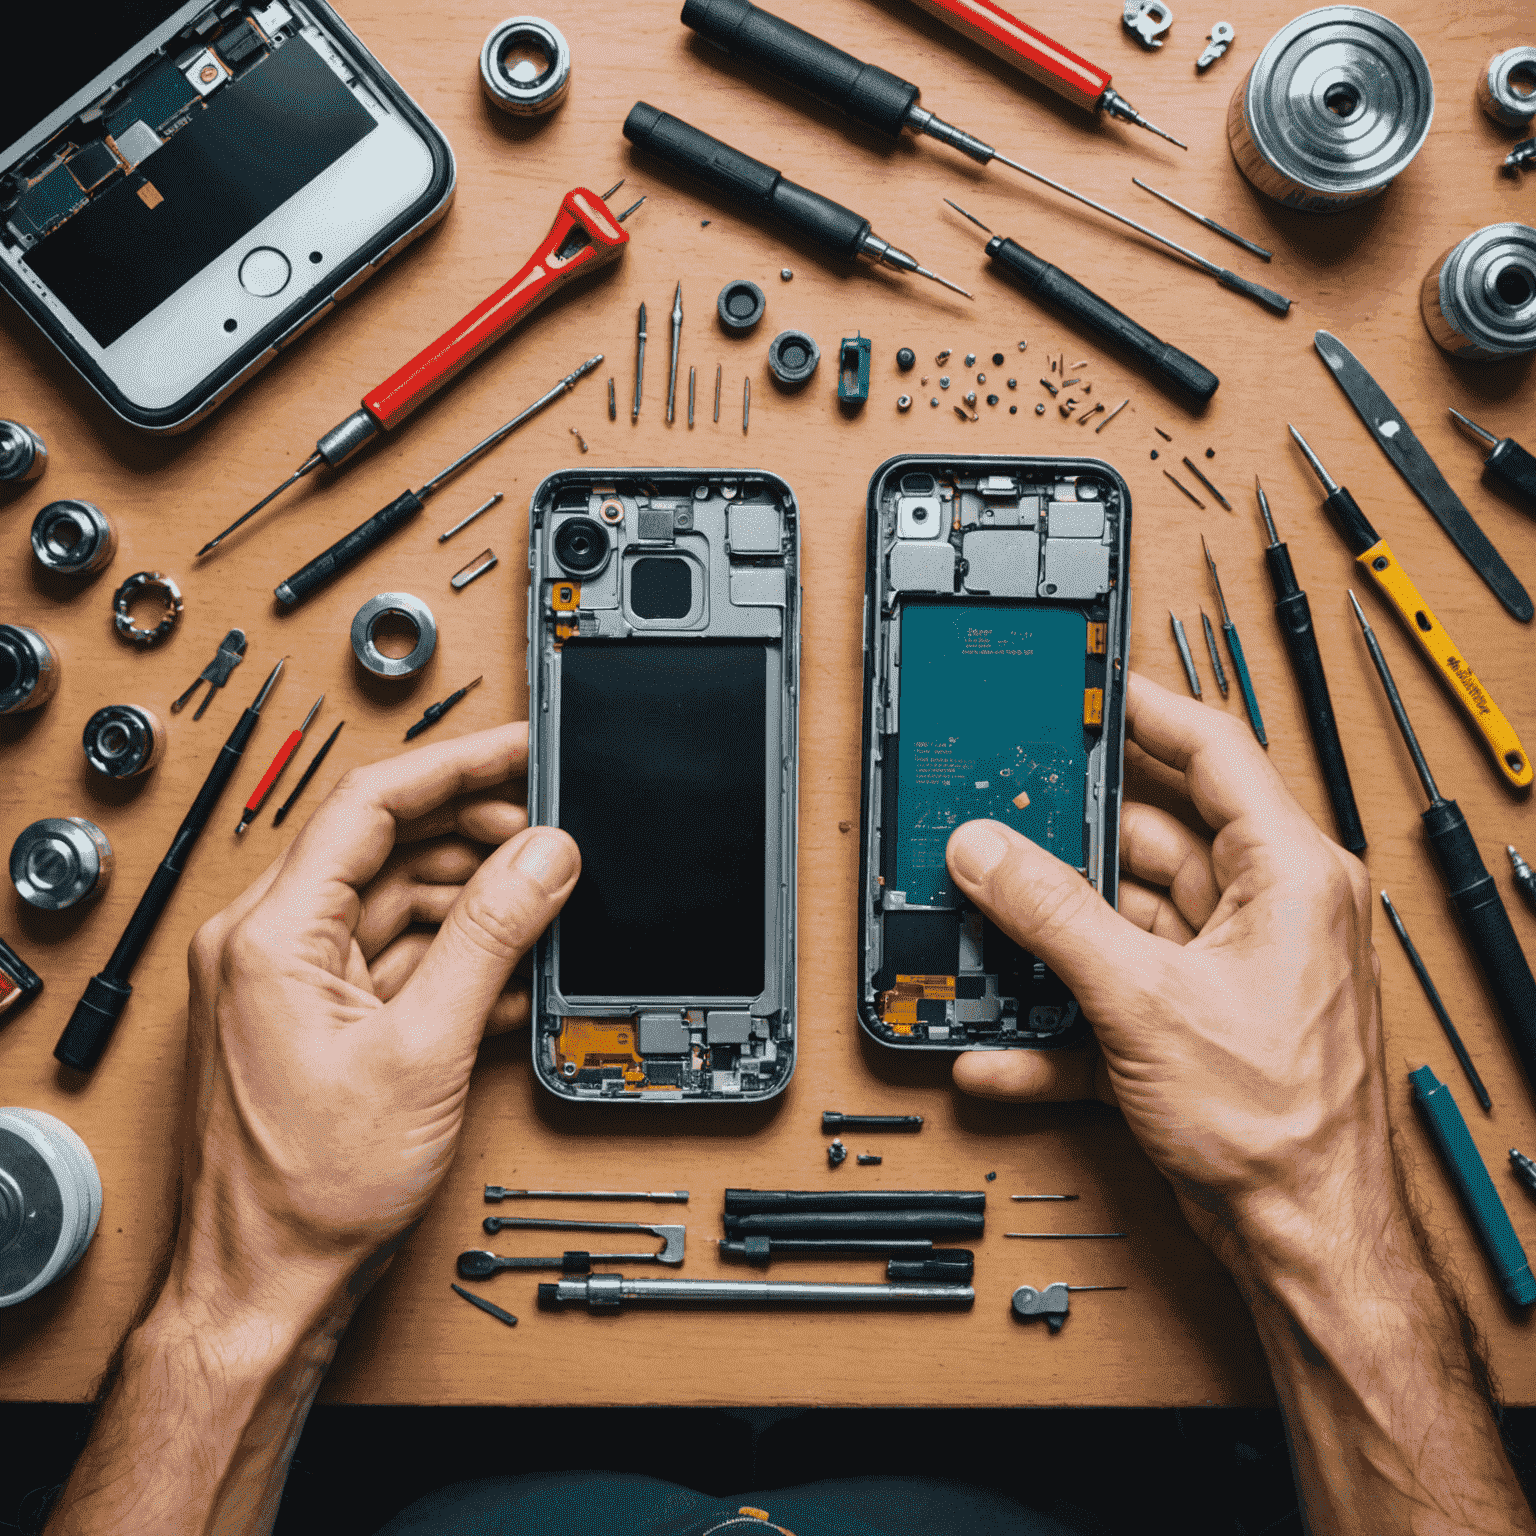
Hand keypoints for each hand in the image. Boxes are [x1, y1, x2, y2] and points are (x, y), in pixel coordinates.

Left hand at [174, 722, 578, 1318]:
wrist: (267, 1289)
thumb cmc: (308, 1191)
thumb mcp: (425, 1049)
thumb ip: (491, 938)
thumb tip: (544, 857)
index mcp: (273, 932)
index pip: (370, 804)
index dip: (457, 767)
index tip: (522, 751)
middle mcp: (272, 944)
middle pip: (389, 849)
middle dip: (478, 839)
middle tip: (554, 842)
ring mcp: (294, 983)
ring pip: (400, 905)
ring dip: (476, 905)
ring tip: (547, 913)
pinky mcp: (321, 1019)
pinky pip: (396, 961)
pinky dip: (456, 960)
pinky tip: (513, 978)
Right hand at [945, 671, 1382, 1265]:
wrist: (1301, 1242)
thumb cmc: (1284, 1126)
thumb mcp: (1147, 999)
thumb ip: (1055, 916)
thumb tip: (990, 853)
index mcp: (1285, 874)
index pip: (1213, 751)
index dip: (1145, 710)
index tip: (1087, 686)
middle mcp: (1261, 911)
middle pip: (1147, 838)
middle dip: (1065, 838)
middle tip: (996, 813)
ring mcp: (1222, 970)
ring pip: (1118, 919)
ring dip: (1048, 935)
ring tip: (979, 922)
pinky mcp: (1188, 1026)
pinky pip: (1109, 996)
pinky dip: (1055, 1022)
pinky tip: (999, 1049)